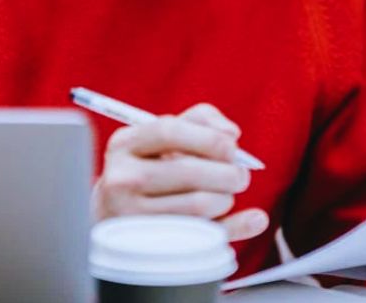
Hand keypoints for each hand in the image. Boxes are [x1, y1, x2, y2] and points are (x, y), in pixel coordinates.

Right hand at [93, 103, 268, 240]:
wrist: (112, 212)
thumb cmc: (149, 166)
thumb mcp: (163, 137)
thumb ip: (200, 120)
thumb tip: (231, 133)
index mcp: (124, 144)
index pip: (169, 131)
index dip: (208, 138)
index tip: (232, 148)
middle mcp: (121, 178)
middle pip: (188, 172)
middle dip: (228, 173)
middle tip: (240, 176)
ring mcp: (131, 215)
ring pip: (199, 205)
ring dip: (226, 199)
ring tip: (225, 196)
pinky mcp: (149, 246)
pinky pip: (203, 236)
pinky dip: (236, 226)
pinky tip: (253, 219)